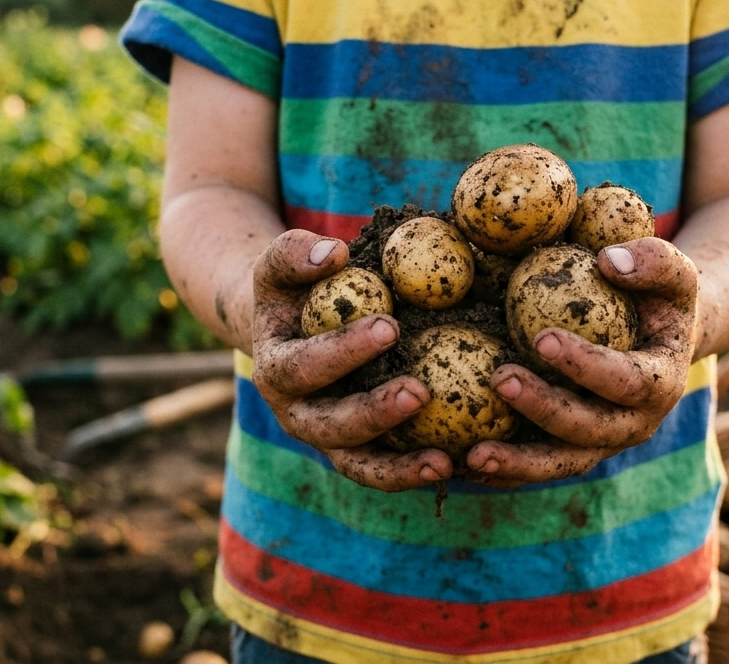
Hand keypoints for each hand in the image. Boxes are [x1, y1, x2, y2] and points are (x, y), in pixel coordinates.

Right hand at [250, 230, 454, 491]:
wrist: (291, 331)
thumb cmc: (295, 289)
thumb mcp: (281, 266)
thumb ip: (296, 254)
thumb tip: (334, 254)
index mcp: (274, 370)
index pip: (303, 366)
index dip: (343, 350)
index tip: (389, 326)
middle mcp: (295, 414)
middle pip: (329, 425)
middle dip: (374, 413)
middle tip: (420, 392)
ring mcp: (325, 440)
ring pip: (356, 464)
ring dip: (397, 467)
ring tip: (442, 459)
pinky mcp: (354, 454)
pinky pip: (382, 472)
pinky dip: (413, 474)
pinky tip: (454, 466)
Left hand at [466, 237, 699, 487]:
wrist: (657, 341)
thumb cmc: (658, 297)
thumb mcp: (674, 273)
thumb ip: (654, 261)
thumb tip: (610, 260)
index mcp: (660, 384)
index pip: (624, 380)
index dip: (586, 364)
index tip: (542, 337)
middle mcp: (634, 425)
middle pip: (588, 429)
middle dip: (543, 408)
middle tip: (498, 379)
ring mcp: (602, 445)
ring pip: (560, 463)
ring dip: (518, 462)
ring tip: (473, 454)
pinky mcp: (573, 453)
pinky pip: (536, 468)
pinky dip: (502, 473)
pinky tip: (461, 465)